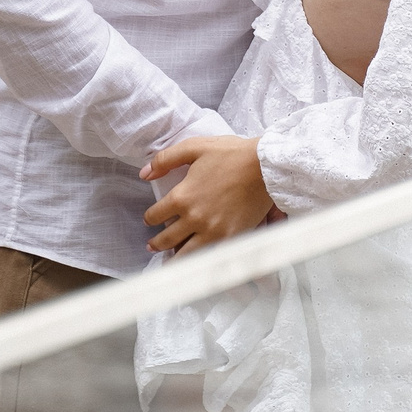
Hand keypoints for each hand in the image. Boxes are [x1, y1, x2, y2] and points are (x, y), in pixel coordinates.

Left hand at [141, 135, 274, 255]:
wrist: (266, 166)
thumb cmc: (232, 153)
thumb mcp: (195, 147)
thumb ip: (165, 159)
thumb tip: (144, 173)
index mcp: (182, 196)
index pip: (155, 215)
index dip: (149, 218)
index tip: (150, 220)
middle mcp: (194, 218)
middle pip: (167, 239)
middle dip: (156, 243)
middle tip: (152, 246)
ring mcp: (213, 231)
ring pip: (186, 254)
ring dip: (173, 260)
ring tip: (169, 264)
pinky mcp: (231, 237)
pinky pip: (211, 255)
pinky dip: (201, 261)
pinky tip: (197, 262)